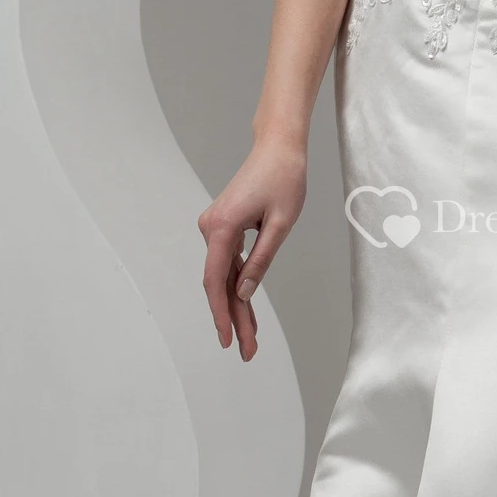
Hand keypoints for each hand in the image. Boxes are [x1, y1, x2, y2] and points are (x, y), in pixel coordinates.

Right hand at [197, 132, 306, 359]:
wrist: (279, 145)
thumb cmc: (285, 177)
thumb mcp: (281, 223)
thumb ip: (261, 260)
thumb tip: (243, 294)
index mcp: (221, 226)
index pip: (215, 280)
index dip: (220, 314)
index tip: (227, 340)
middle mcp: (211, 227)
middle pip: (219, 282)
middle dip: (232, 319)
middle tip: (247, 351)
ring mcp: (215, 226)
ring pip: (223, 275)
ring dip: (236, 305)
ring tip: (250, 339)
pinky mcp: (223, 225)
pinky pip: (228, 261)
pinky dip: (238, 284)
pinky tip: (246, 309)